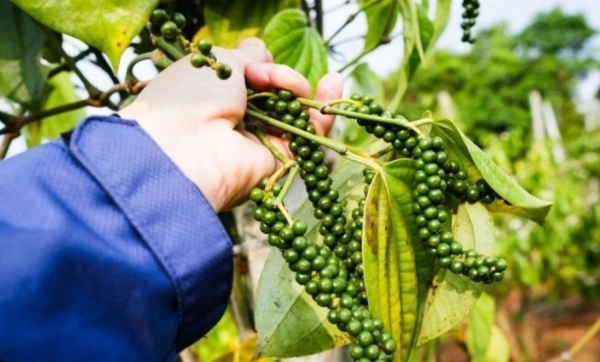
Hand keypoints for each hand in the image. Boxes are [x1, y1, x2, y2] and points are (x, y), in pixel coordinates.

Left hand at [118, 38, 342, 211]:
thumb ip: (247, 55)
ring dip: (305, 92)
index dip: (261, 64)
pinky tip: (333, 84)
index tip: (257, 59)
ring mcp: (259, 143)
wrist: (186, 146)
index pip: (251, 78)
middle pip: (276, 95)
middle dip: (281, 78)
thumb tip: (261, 49)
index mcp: (215, 98)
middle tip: (266, 74)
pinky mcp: (279, 162)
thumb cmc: (192, 98)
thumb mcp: (218, 61)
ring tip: (316, 80)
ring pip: (295, 114)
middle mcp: (237, 122)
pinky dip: (323, 113)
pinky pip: (308, 137)